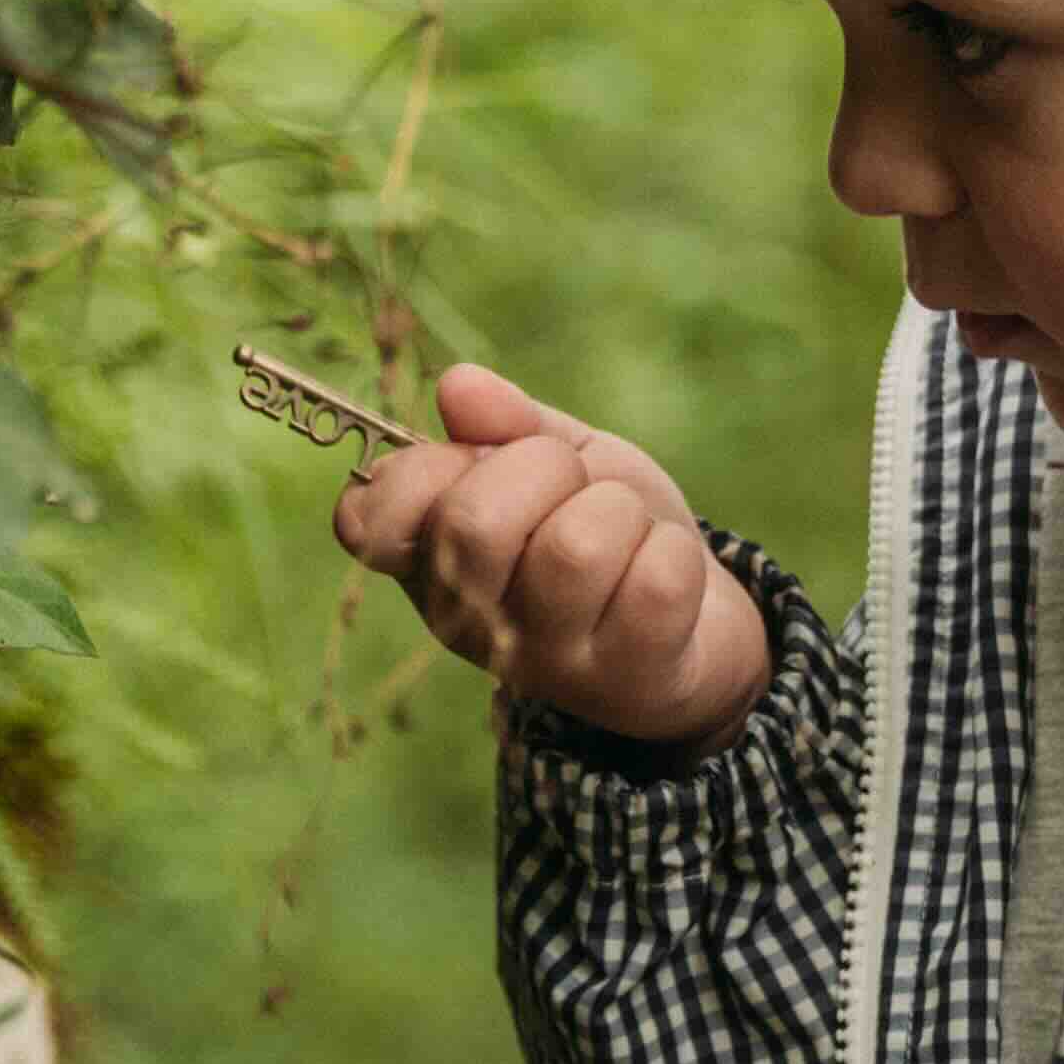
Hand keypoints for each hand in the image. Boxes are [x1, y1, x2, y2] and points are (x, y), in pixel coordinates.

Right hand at [327, 363, 770, 747]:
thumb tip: (457, 385)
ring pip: (576, 547)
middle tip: (573, 487)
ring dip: (619, 510)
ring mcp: (543, 660)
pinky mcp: (624, 678)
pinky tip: (660, 569)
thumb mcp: (552, 459)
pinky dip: (672, 551)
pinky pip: (654, 579)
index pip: (367, 519)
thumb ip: (504, 424)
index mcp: (428, 562)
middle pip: (474, 522)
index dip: (420, 471)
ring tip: (624, 530)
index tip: (474, 462)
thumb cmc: (603, 526)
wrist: (696, 618)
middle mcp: (469, 623)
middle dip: (545, 468)